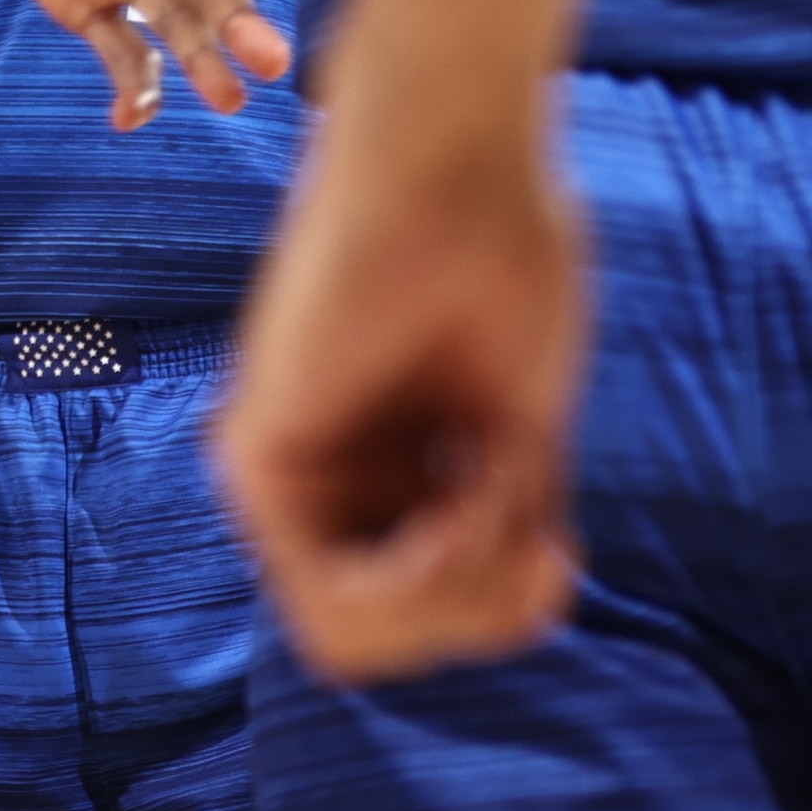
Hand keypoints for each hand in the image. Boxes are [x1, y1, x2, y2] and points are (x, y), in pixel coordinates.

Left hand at [217, 81, 593, 680]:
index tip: (557, 556)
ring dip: (459, 592)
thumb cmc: (500, 262)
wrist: (461, 166)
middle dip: (480, 612)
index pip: (416, 621)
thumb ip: (501, 535)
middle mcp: (313, 482)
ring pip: (351, 643)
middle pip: (385, 644)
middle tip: (537, 537)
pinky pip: (332, 603)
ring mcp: (275, 475)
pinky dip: (421, 580)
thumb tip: (526, 612)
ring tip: (498, 490)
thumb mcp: (522, 436)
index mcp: (375, 473)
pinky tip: (461, 504)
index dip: (495, 618)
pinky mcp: (254, 458)